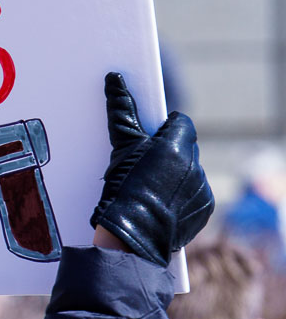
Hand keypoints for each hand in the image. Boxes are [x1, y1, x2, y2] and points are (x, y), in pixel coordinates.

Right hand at [89, 72, 213, 265]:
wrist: (132, 238)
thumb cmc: (123, 191)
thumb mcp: (120, 149)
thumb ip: (122, 113)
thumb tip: (115, 80)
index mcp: (177, 146)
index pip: (180, 122)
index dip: (163, 127)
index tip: (149, 136)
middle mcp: (196, 165)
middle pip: (185, 147)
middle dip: (168, 152)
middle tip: (143, 165)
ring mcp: (202, 189)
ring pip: (190, 171)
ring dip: (175, 175)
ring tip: (149, 187)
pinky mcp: (204, 209)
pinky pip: (195, 194)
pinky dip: (181, 196)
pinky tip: (159, 203)